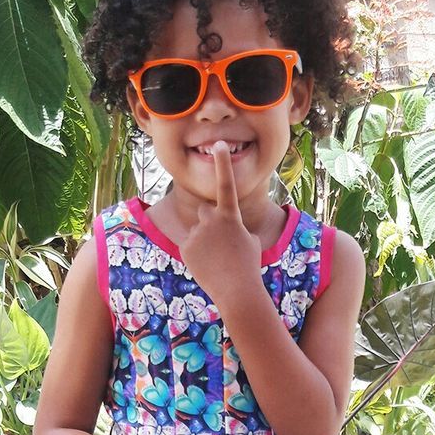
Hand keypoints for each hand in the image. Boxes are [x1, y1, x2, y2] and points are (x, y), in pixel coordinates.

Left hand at [180, 141, 261, 305]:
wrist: (236, 290)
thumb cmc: (248, 266)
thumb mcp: (249, 242)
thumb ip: (236, 229)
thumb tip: (228, 230)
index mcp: (230, 216)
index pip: (225, 184)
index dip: (222, 163)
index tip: (218, 144)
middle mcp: (211, 220)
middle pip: (205, 211)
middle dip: (210, 222)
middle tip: (220, 242)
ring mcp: (196, 233)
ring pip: (198, 231)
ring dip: (205, 242)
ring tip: (216, 260)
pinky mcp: (185, 247)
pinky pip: (189, 246)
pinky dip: (196, 255)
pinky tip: (206, 266)